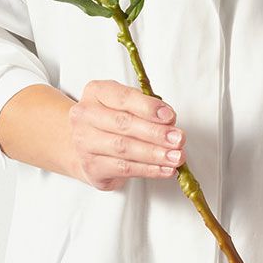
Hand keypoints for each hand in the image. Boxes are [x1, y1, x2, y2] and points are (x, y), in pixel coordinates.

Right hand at [68, 79, 185, 190]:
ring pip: (124, 148)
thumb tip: (169, 121)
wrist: (86, 147)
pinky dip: (148, 170)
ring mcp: (84, 142)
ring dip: (155, 154)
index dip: (148, 107)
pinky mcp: (91, 167)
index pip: (123, 98)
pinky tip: (164, 169)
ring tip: (176, 157)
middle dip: (156, 133)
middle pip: (123, 124)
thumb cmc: (112, 122)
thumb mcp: (127, 106)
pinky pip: (123, 169)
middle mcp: (85, 115)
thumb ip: (147, 109)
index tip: (170, 116)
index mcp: (96, 92)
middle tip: (178, 139)